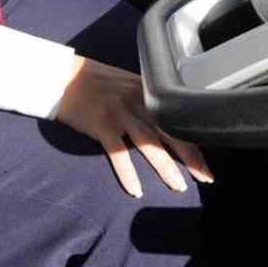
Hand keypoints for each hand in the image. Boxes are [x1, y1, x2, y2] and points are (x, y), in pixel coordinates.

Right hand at [55, 56, 213, 196]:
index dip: (193, 140)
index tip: (205, 160)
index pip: (176, 118)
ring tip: (179, 186)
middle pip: (170, 131)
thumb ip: (145, 99)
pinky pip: (118, 153)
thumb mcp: (126, 83)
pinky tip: (136, 190)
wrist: (62, 76)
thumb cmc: (93, 81)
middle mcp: (137, 102)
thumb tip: (163, 119)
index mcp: (146, 92)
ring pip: (149, 144)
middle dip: (190, 156)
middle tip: (205, 177)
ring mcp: (119, 114)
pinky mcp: (101, 125)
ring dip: (166, 167)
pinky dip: (127, 173)